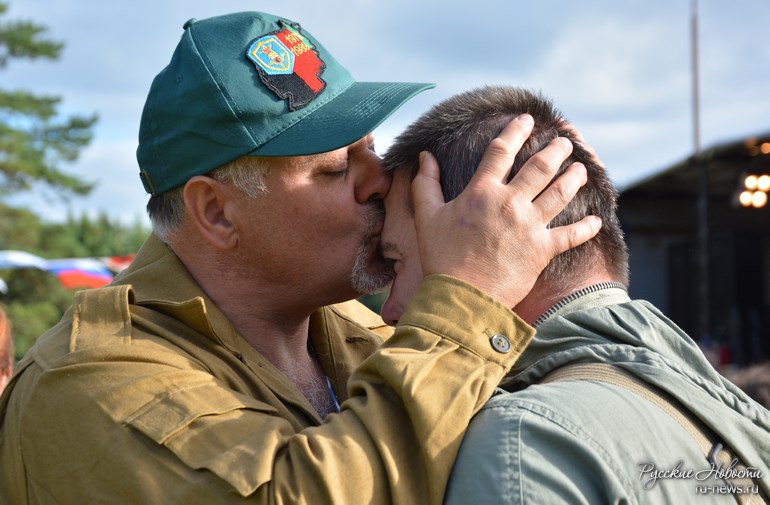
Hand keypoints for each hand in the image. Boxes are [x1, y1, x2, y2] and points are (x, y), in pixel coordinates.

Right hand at [411, 114, 601, 308]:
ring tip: (581, 168)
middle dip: (556, 150)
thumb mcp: (426, 217)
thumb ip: (425, 184)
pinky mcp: (542, 250)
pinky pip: (571, 235)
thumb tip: (426, 156)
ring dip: (574, 178)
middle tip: (565, 142)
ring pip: (560, 193)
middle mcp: (509, 203)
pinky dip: (586, 227)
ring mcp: (529, 226)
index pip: (501, 151)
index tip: (527, 120)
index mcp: (481, 192)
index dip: (515, 131)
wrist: (460, 297)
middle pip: (540, 167)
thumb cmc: (440, 257)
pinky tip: (596, 219)